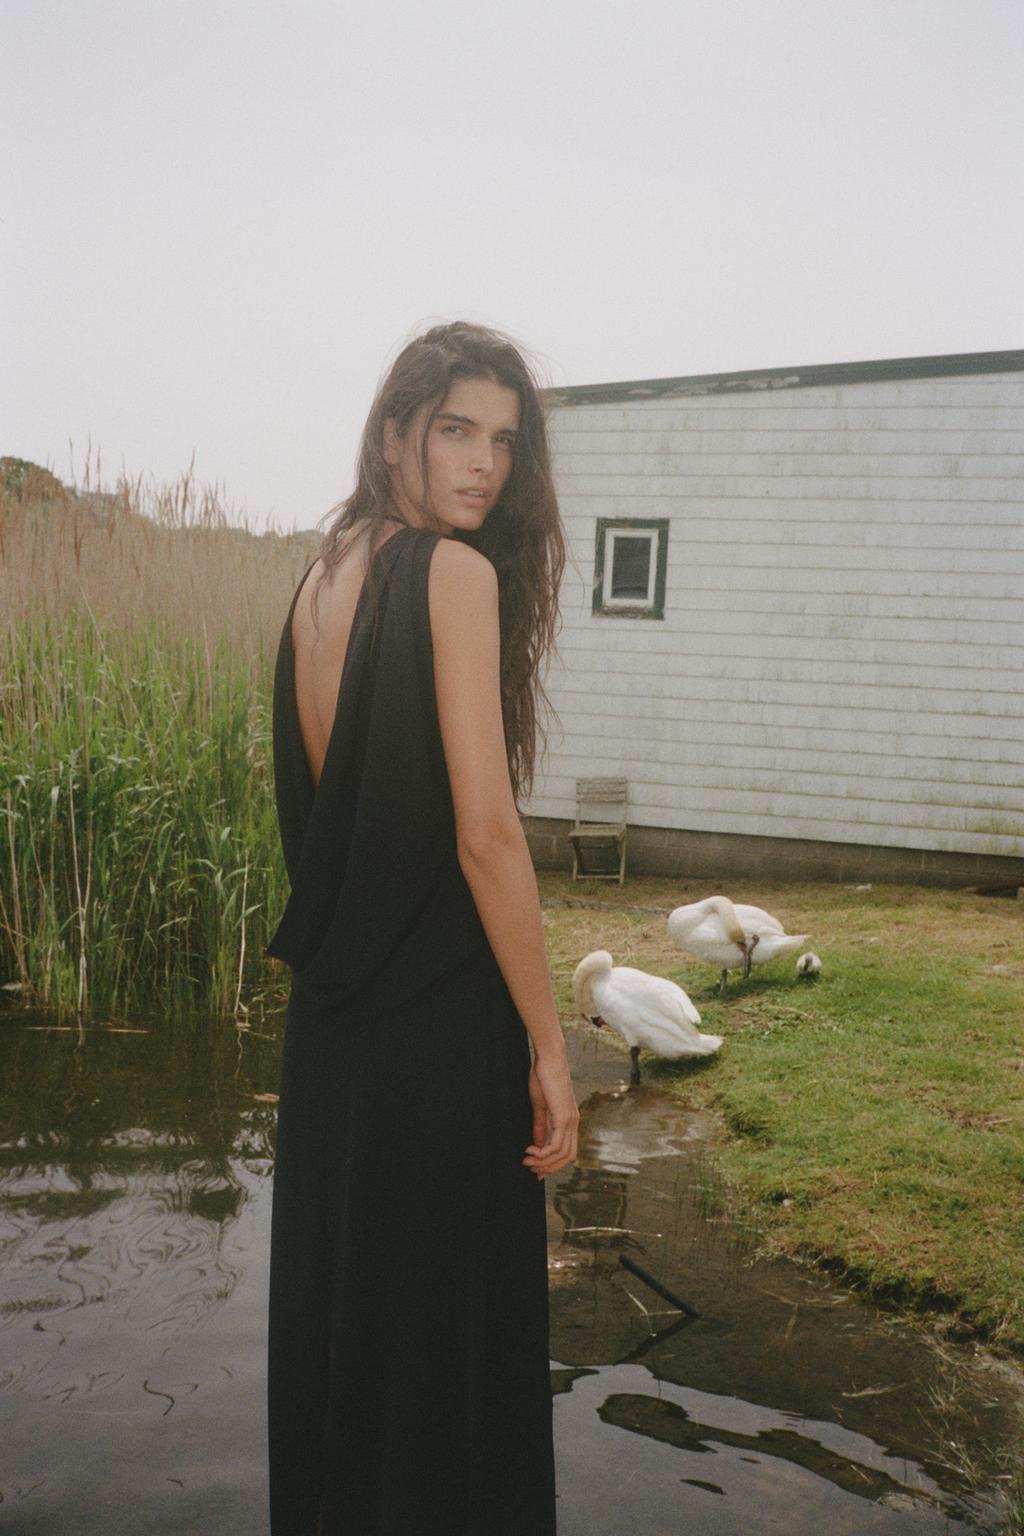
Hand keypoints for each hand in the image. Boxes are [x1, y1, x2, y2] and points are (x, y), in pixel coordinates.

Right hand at [523, 1052, 578, 1179]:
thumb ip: (540, 1126)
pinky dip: (543, 1152)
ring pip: (563, 1154)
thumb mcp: (540, 1106)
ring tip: (527, 1158)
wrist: (549, 1058)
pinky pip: (557, 1145)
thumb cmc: (543, 1077)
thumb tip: (537, 1145)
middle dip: (548, 1167)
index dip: (553, 1164)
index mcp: (570, 1120)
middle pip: (567, 1158)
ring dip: (543, 1162)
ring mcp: (571, 1120)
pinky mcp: (564, 1117)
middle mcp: (574, 1122)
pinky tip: (530, 1149)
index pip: (568, 1151)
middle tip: (529, 1166)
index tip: (536, 1169)